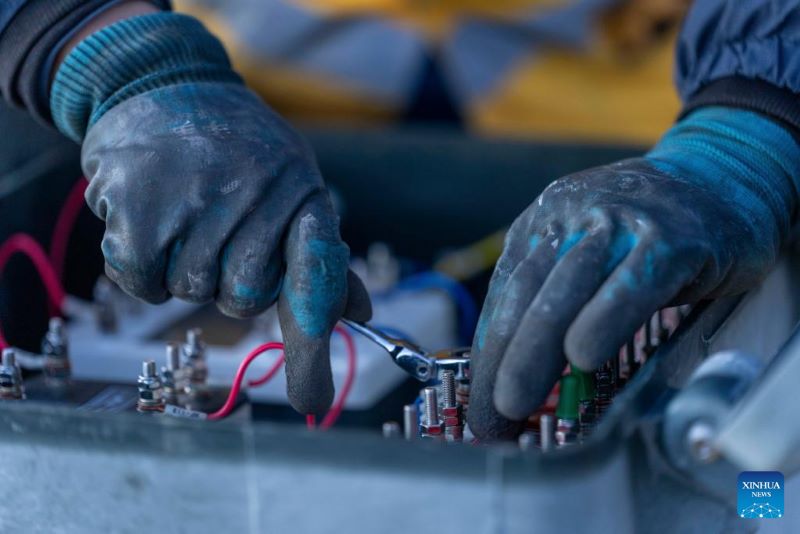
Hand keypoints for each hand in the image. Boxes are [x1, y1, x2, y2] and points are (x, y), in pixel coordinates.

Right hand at [82, 83, 370, 414]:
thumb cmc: (238, 151)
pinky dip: (141, 267)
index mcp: (303, 195)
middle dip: (229, 278)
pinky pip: (144, 284)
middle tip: (218, 226)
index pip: (317, 276)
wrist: (164, 83)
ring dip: (184, 265)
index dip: (314, 344)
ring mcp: (198, 200)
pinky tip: (149, 217)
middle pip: (243, 300)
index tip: (312, 402)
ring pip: (191, 291)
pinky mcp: (140, 208)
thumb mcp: (292, 188)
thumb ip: (321, 255)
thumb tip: (361, 313)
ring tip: (184, 209)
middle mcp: (257, 195)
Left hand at [467, 157, 786, 439]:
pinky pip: (631, 284)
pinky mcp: (670, 237)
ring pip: (565, 291)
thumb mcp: (588, 249)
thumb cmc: (647, 229)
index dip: (487, 352)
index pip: (504, 293)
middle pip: (525, 294)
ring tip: (515, 401)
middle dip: (500, 360)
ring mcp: (620, 222)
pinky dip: (603, 320)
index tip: (479, 402)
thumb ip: (555, 293)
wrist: (721, 177)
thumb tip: (516, 364)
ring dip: (533, 353)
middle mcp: (572, 215)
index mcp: (543, 222)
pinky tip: (582, 356)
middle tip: (490, 415)